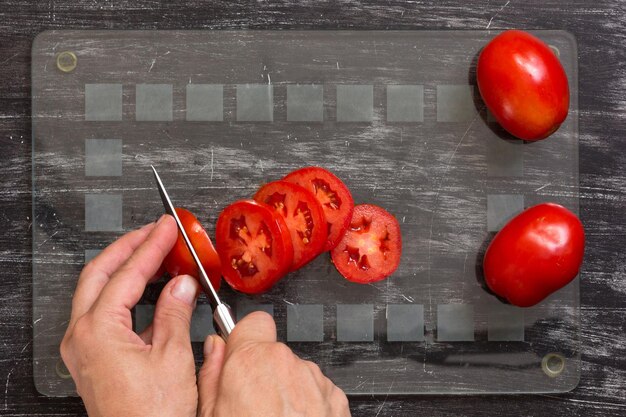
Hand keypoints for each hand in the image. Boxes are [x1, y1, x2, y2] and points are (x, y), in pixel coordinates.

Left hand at [61, 215, 200, 416]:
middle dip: (128, 247)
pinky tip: (149, 292)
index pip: (127, 273)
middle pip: (98, 273)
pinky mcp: (93, 359)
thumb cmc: (152, 415)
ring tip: (154, 254)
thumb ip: (175, 313)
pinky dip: (126, 294)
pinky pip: (104, 313)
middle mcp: (81, 337)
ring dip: (125, 268)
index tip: (168, 228)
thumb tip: (181, 284)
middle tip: (155, 231)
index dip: (151, 246)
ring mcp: (83, 349)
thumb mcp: (172, 357)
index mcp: (97, 331)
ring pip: (97, 291)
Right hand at [197, 311, 350, 416]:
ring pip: (294, 373)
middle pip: (272, 352)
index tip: (237, 354)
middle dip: (262, 371)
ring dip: (286, 391)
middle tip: (250, 405)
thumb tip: (213, 350)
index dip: (243, 338)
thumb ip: (211, 375)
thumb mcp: (211, 415)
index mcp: (251, 361)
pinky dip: (307, 406)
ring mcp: (314, 381)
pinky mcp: (335, 398)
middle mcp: (286, 364)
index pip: (252, 322)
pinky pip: (315, 391)